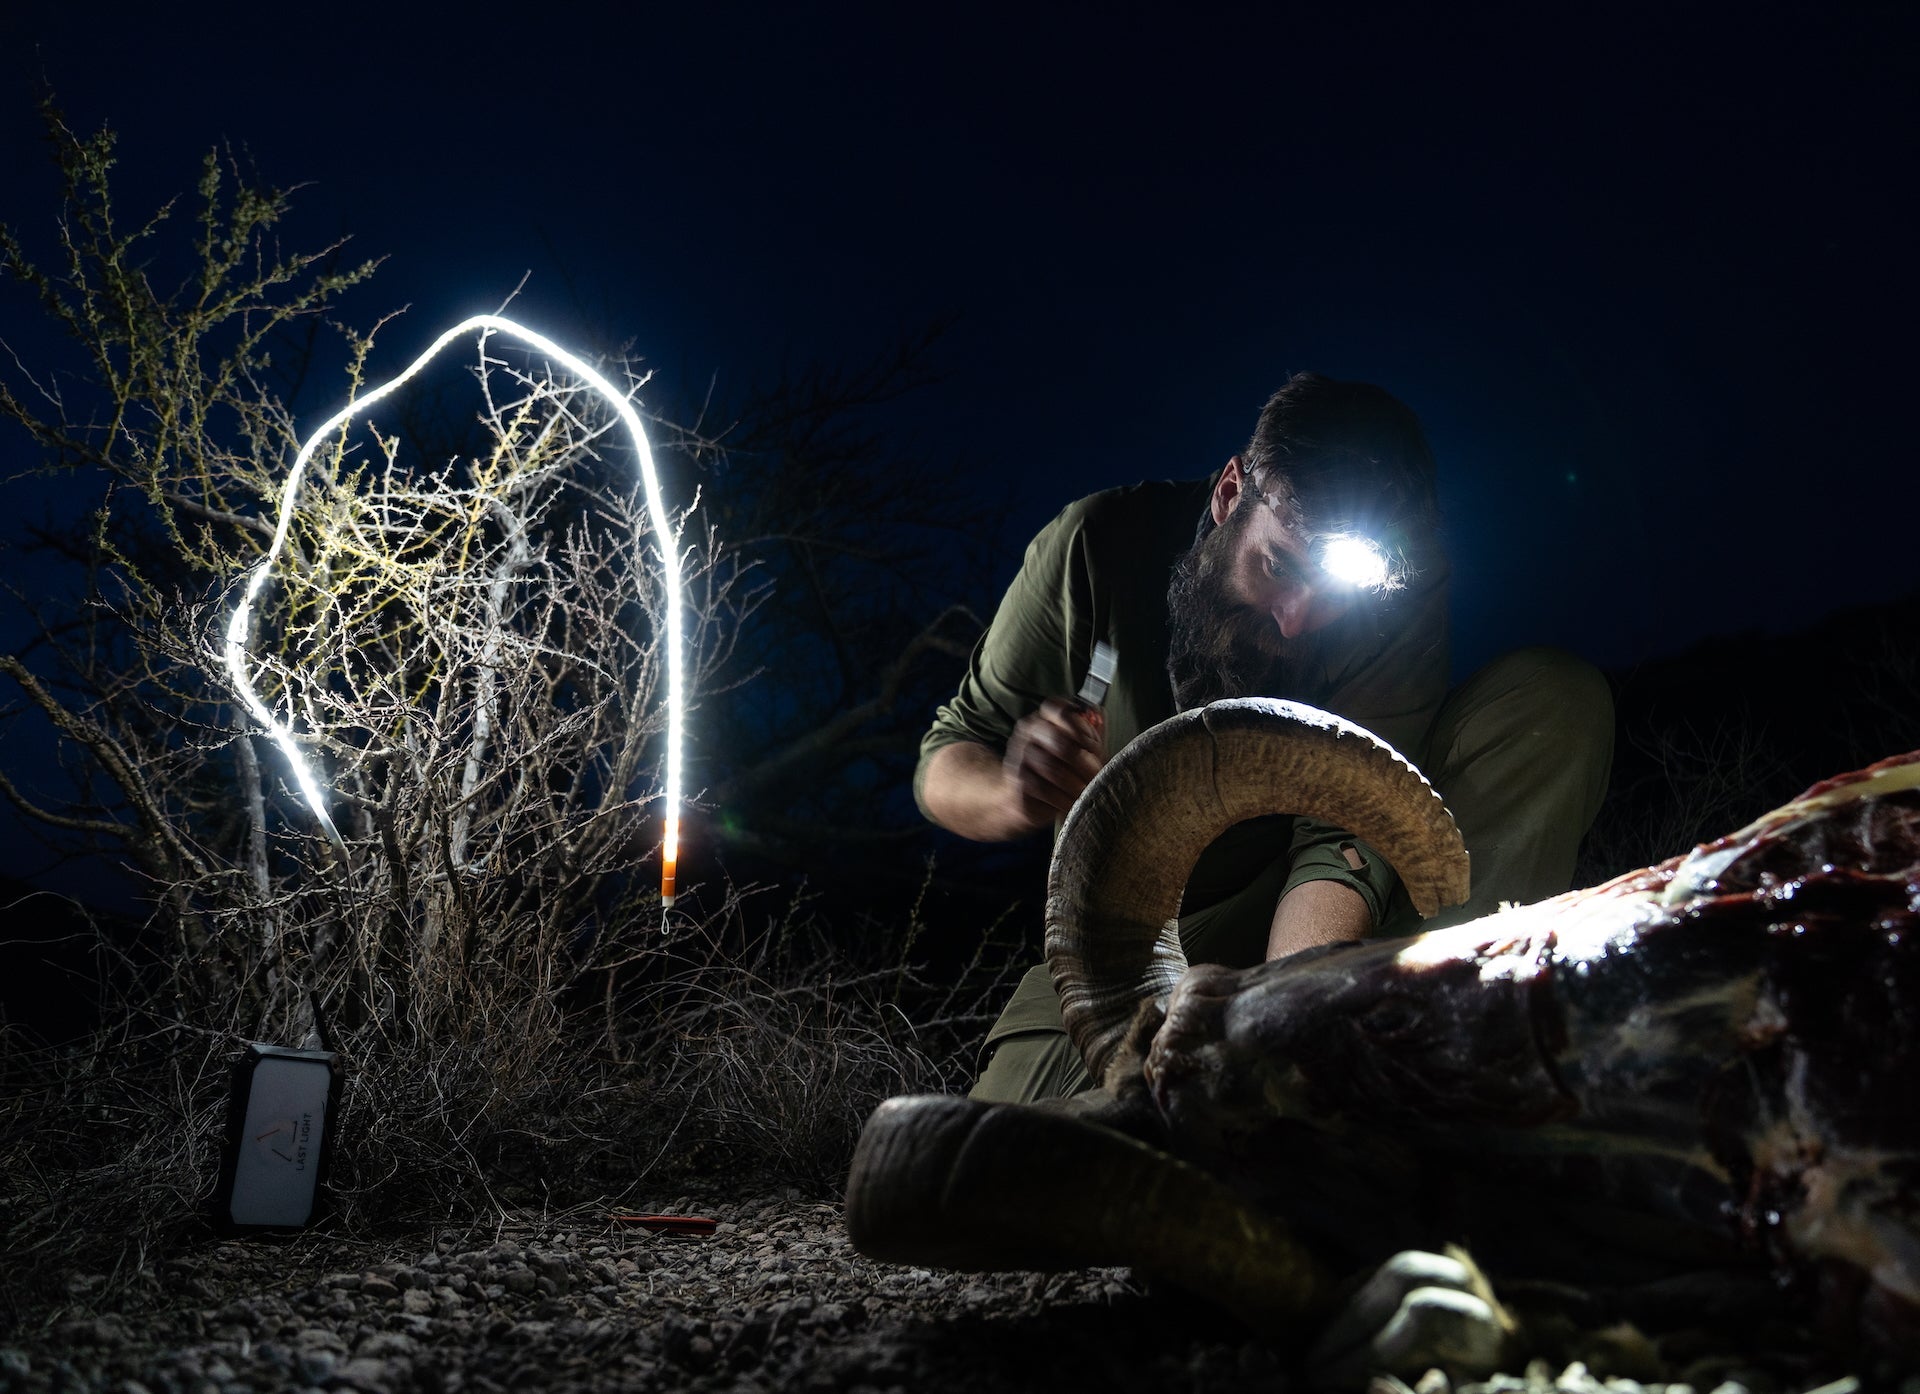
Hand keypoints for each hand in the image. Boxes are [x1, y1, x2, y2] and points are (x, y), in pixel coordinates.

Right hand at [1000, 698, 1105, 829]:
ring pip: (1051, 768)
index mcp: (1044, 718)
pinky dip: (1062, 798)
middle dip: (1084, 761)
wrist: (1024, 798)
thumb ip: (1091, 734)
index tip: (1094, 746)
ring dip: (1075, 783)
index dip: (1082, 727)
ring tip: (1085, 791)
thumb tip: (1101, 717)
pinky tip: (1071, 803)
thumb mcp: (1078, 750)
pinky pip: (1043, 790)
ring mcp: (1018, 757)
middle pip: (1059, 741)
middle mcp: (1028, 733)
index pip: (1060, 710)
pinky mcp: (1016, 783)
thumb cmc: (1059, 770)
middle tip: (1096, 775)